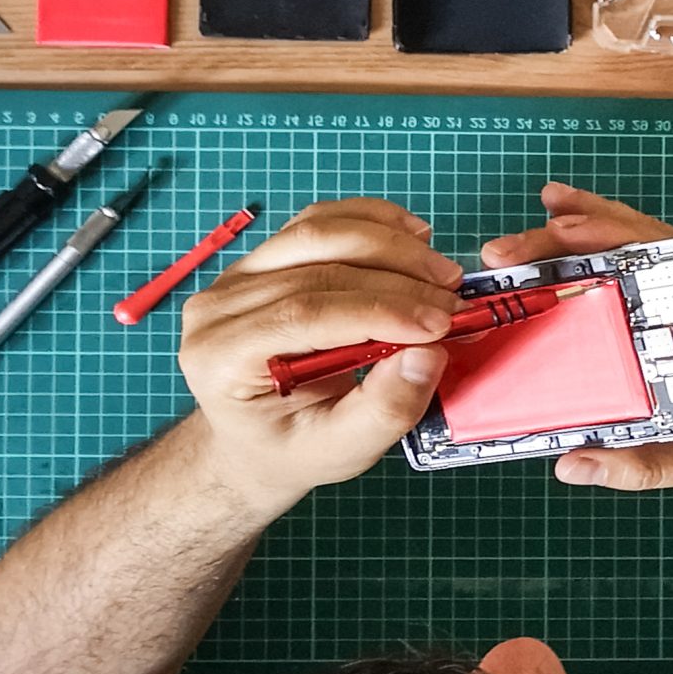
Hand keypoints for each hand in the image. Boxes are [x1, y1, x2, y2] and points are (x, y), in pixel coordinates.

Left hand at [178, 197, 465, 511]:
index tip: (439, 322)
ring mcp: (237, 275)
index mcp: (221, 357)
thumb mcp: (340, 450)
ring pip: (317, 232)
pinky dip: (371, 223)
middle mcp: (218, 306)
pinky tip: (414, 240)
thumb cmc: (293, 450)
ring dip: (389, 243)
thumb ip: (384, 409)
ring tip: (442, 272)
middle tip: (454, 299)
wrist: (255, 441)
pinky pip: (319, 223)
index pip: (303, 313)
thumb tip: (428, 354)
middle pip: (313, 265)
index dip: (378, 310)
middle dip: (396, 277)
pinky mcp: (265, 258)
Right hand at [480, 183, 672, 489]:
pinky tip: (568, 242)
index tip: (555, 232)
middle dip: (572, 233)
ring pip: (641, 243)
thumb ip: (649, 464)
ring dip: (583, 232)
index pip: (659, 250)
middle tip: (508, 246)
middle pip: (639, 238)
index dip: (603, 235)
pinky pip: (652, 265)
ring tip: (528, 227)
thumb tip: (573, 465)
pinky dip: (608, 250)